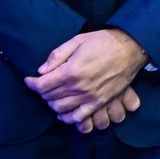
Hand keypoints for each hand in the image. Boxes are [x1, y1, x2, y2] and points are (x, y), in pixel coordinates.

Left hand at [24, 29, 148, 124]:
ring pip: (61, 109)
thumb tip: (41, 70)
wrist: (130, 49)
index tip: (29, 80)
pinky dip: (68, 118)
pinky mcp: (99, 102)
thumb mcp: (78, 41)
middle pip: (50, 98)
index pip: (42, 85)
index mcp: (71, 71)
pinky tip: (64, 112)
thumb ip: (58, 55)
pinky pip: (79, 117)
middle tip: (43, 85)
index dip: (31, 83)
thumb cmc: (104, 42)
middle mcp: (78, 87)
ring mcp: (89, 97)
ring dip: (52, 104)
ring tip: (53, 96)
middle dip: (42, 92)